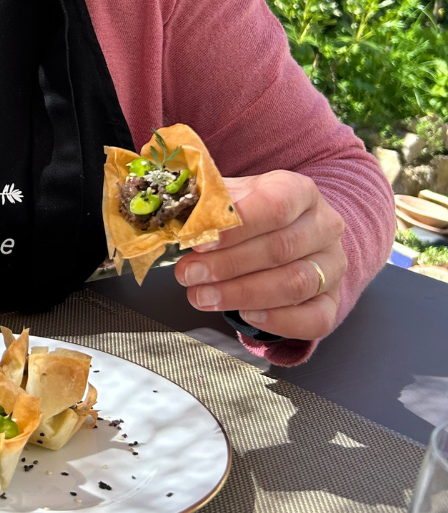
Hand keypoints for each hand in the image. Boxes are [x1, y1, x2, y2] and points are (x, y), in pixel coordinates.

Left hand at [173, 169, 346, 341]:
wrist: (292, 232)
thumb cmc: (253, 212)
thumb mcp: (232, 196)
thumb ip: (209, 203)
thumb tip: (181, 216)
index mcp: (299, 191)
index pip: (275, 205)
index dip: (237, 225)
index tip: (200, 241)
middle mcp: (324, 226)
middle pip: (279, 248)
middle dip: (227, 265)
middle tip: (189, 274)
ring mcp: (333, 265)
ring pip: (294, 284)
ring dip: (242, 294)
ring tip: (202, 296)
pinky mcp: (332, 300)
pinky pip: (314, 318)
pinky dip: (278, 321)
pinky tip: (245, 316)